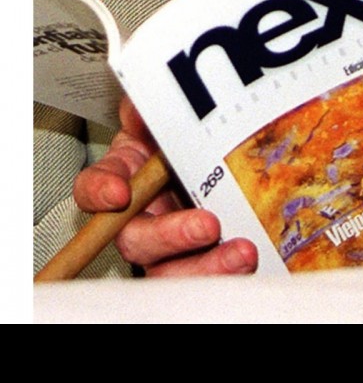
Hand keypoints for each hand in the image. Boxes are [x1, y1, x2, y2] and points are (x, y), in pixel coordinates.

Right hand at [73, 96, 258, 276]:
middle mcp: (142, 220)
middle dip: (171, 235)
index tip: (119, 192)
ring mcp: (171, 248)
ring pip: (173, 271)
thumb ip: (154, 112)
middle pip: (137, 240)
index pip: (93, 189)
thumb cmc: (187, 145)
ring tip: (242, 253)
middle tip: (208, 225)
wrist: (226, 161)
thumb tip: (144, 106)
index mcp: (125, 179)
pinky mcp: (204, 262)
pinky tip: (250, 258)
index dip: (100, 192)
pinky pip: (209, 276)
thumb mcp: (172, 121)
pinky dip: (230, 270)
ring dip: (208, 265)